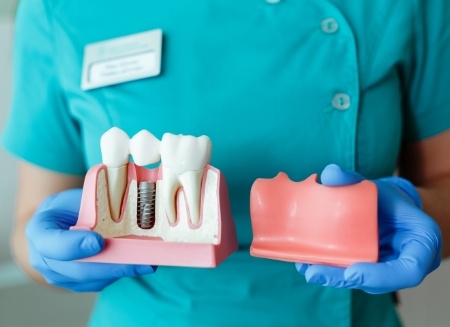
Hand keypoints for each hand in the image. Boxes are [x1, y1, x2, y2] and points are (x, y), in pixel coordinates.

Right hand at [26, 189, 155, 291]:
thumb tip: (123, 196)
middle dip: (110, 265)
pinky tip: (143, 262)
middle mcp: (45, 260)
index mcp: (40, 232)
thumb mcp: (74, 196)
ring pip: (94, 279)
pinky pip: (103, 281)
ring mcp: (63, 276)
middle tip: (137, 259)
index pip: (52, 244)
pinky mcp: (82, 283)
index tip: (98, 242)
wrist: (59, 224)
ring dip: (122, 270)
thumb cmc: (69, 207)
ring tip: (148, 260)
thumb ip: (91, 202)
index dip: (75, 245)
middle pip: (78, 269)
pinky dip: (123, 271)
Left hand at [296, 164, 441, 293]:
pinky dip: (332, 271)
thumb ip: (352, 179)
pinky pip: (353, 274)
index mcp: (422, 241)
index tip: (352, 272)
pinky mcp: (372, 271)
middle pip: (380, 282)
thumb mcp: (374, 186)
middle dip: (345, 279)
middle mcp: (408, 262)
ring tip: (307, 269)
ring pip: (363, 281)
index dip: (382, 276)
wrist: (388, 207)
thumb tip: (329, 173)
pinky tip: (308, 264)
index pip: (410, 269)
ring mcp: (390, 269)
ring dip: (334, 277)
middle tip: (315, 273)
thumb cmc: (386, 198)